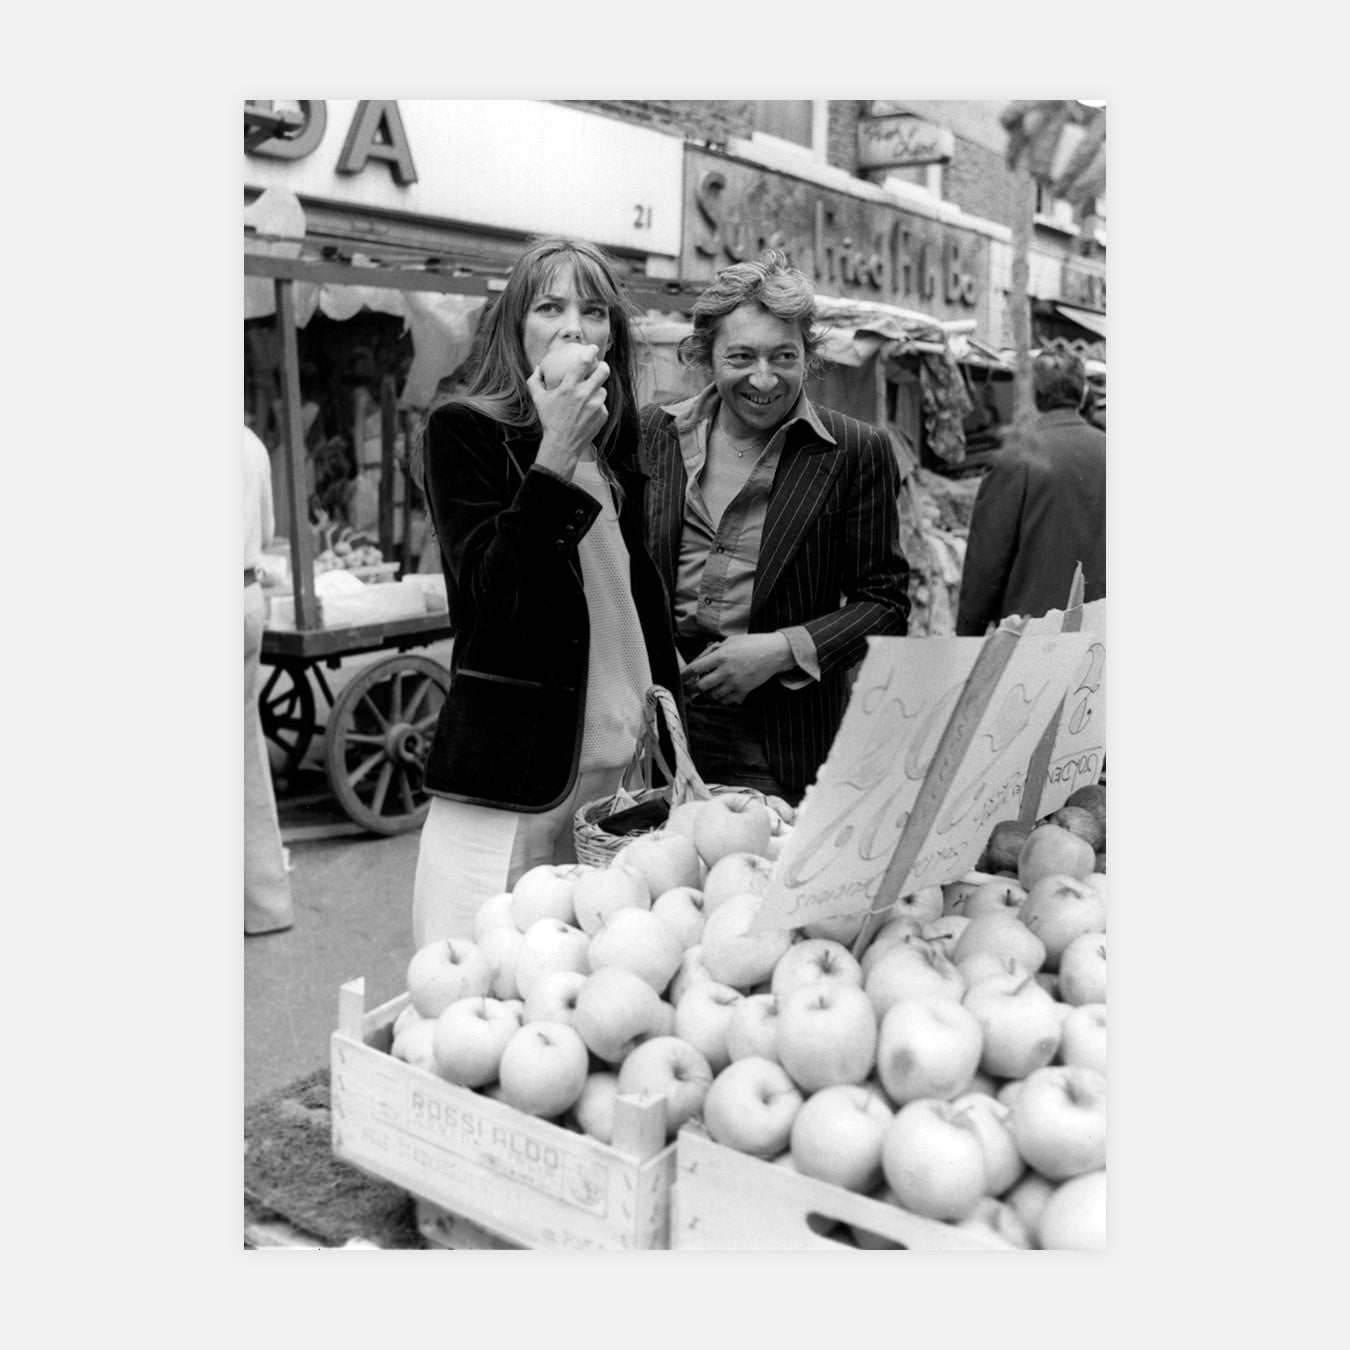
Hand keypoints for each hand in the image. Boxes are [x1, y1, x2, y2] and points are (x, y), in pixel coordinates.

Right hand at [528, 350, 609, 475]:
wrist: (563, 445)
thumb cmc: (549, 420)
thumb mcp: (538, 400)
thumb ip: (535, 381)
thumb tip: (538, 367)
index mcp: (569, 387)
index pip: (584, 362)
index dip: (591, 351)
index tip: (592, 348)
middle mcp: (584, 394)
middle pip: (603, 372)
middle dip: (603, 366)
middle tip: (600, 367)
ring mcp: (595, 405)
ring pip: (603, 389)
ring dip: (597, 390)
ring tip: (589, 395)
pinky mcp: (602, 415)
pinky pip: (602, 404)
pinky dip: (596, 405)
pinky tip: (588, 411)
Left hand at [682, 633, 794, 705]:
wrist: (773, 653)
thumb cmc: (751, 644)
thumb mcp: (729, 641)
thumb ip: (713, 651)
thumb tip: (698, 662)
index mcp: (721, 656)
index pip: (695, 668)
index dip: (684, 675)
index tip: (680, 678)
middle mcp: (726, 671)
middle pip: (700, 686)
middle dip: (691, 688)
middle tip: (688, 688)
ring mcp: (735, 683)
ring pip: (712, 695)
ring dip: (706, 694)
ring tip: (705, 689)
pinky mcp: (743, 691)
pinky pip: (725, 700)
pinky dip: (719, 698)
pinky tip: (719, 692)